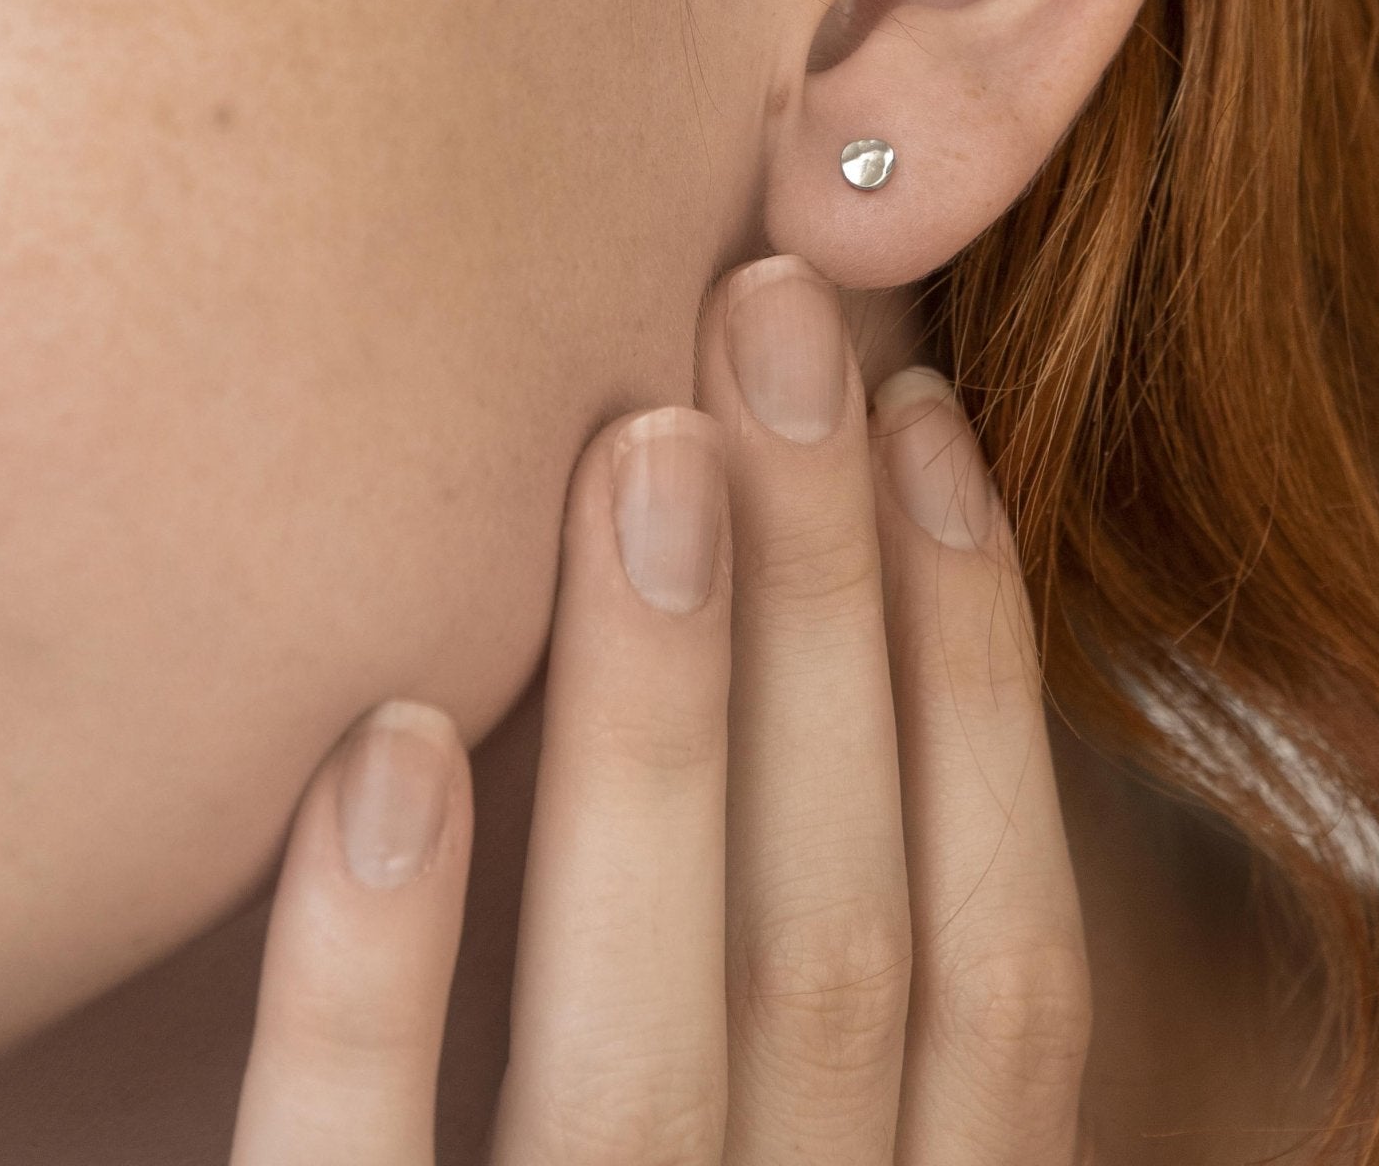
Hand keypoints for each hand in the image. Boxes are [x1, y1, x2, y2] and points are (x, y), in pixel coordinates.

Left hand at [227, 254, 1089, 1162]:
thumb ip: (821, 1042)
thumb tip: (853, 695)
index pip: (1002, 969)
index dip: (986, 681)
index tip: (931, 430)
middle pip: (850, 950)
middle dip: (832, 611)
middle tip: (779, 323)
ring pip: (660, 1053)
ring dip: (653, 726)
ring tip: (636, 441)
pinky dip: (376, 989)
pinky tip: (385, 745)